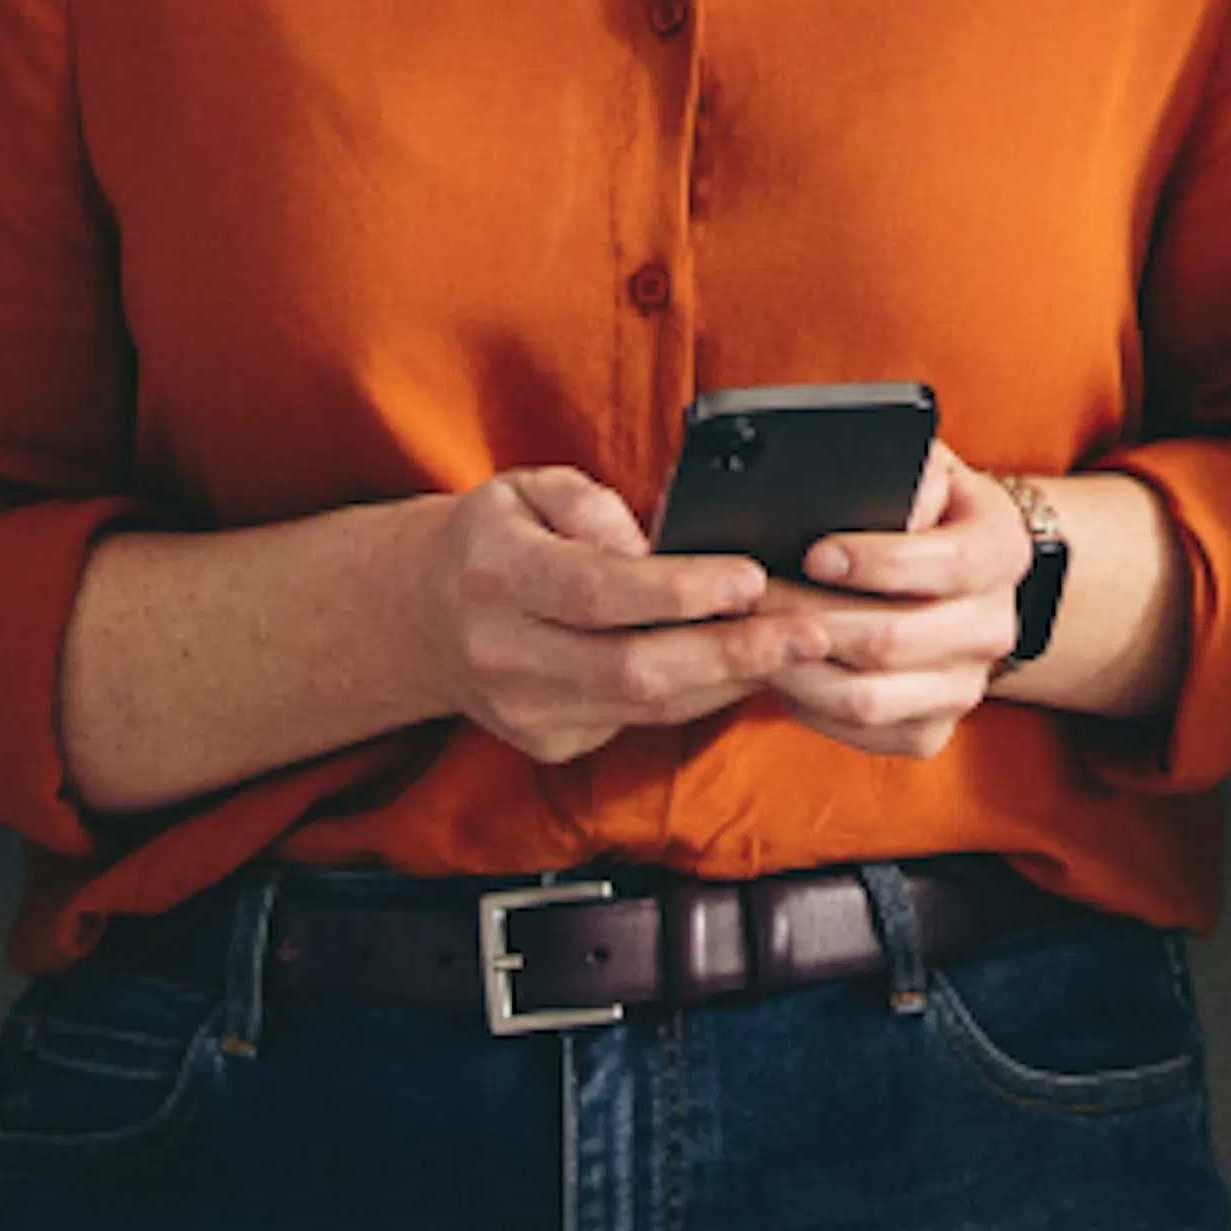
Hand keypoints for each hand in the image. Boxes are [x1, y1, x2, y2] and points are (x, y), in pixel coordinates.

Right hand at [404, 465, 817, 767]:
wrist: (421, 618)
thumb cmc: (493, 541)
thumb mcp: (526, 488)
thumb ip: (588, 503)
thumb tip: (649, 541)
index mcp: (496, 575)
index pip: (598, 593)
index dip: (682, 592)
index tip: (750, 579)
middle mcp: (504, 652)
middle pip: (632, 669)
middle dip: (733, 653)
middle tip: (809, 632)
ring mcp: (526, 710)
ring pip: (646, 706)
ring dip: (731, 680)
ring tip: (798, 650)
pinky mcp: (549, 742)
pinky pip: (640, 722)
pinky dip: (701, 696)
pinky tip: (746, 669)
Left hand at [765, 444, 1041, 761]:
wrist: (956, 571)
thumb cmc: (923, 509)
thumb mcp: (922, 469)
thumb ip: (905, 473)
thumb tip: (876, 501)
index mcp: (1002, 549)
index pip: (952, 565)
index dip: (880, 563)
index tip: (815, 554)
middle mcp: (996, 626)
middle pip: (896, 640)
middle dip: (811, 617)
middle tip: (752, 597)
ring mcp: (967, 686)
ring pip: (869, 698)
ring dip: (798, 669)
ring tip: (755, 636)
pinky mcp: (932, 729)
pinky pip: (861, 732)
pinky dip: (811, 707)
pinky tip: (786, 668)